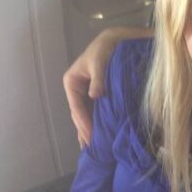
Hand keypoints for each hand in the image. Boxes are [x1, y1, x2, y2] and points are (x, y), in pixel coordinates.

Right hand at [63, 26, 148, 147]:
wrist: (119, 40)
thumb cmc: (106, 48)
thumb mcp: (100, 60)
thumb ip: (99, 78)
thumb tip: (95, 96)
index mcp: (72, 82)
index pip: (77, 108)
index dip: (83, 123)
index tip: (91, 138)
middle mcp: (77, 90)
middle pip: (80, 116)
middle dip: (86, 132)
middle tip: (93, 151)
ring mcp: (87, 95)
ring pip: (87, 117)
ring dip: (90, 132)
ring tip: (95, 151)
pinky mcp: (98, 96)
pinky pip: (96, 114)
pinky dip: (98, 125)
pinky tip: (99, 139)